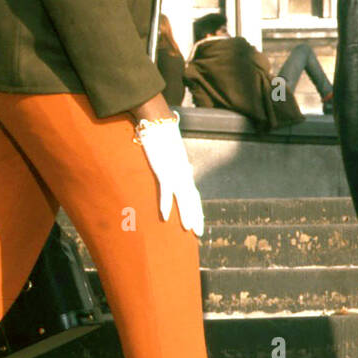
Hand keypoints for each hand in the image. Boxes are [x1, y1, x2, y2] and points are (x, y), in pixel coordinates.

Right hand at [134, 113, 204, 235]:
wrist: (158, 123)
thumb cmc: (162, 136)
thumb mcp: (171, 153)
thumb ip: (175, 163)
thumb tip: (182, 168)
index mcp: (184, 171)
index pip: (194, 194)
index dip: (197, 209)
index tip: (198, 223)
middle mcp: (183, 173)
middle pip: (192, 199)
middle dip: (196, 217)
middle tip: (199, 233)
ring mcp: (175, 173)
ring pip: (183, 198)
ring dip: (186, 214)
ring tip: (188, 229)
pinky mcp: (163, 170)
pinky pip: (166, 190)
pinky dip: (166, 204)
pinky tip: (165, 217)